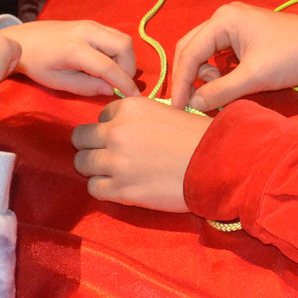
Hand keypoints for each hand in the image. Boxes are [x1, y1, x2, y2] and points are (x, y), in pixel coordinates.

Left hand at [0, 19, 139, 96]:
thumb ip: (85, 87)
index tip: (134, 97)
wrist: (23, 40)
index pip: (109, 66)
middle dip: (129, 67)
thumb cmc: (36, 64)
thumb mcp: (57, 82)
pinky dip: (118, 50)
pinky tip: (107, 62)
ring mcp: (90, 24)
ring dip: (125, 58)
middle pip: (124, 45)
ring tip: (113, 73)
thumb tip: (110, 90)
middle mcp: (86, 32)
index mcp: (75, 49)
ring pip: (123, 38)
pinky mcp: (91, 23)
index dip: (124, 83)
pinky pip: (115, 35)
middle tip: (119, 83)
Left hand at [71, 96, 210, 210]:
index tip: (127, 138)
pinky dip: (103, 188)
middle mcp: (116, 132)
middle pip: (81, 138)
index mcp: (128, 108)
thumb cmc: (198, 137)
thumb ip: (136, 118)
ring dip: (95, 168)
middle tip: (111, 156)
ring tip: (115, 173)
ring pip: (82, 163)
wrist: (216, 164)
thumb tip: (119, 128)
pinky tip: (120, 187)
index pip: (101, 116)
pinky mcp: (120, 189)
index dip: (111, 128)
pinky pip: (93, 188)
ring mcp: (115, 162)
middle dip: (93, 146)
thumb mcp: (165, 112)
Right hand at [168, 2, 297, 111]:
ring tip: (216, 91)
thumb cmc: (290, 56)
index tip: (178, 107)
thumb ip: (220, 91)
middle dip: (187, 76)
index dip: (181, 82)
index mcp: (222, 20)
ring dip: (203, 73)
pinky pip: (217, 51)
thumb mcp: (254, 77)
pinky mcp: (242, 33)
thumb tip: (193, 104)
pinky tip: (225, 82)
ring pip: (202, 50)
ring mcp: (232, 23)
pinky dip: (215, 69)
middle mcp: (223, 16)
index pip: (189, 52)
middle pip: (190, 47)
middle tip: (186, 102)